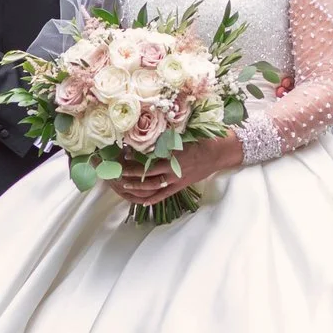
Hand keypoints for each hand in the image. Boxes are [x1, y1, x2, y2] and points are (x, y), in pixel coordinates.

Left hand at [109, 134, 243, 206]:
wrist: (219, 153)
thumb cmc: (201, 139)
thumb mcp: (183, 133)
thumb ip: (165, 136)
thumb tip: (146, 132)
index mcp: (172, 155)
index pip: (147, 159)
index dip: (132, 159)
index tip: (119, 154)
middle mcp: (172, 170)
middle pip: (144, 176)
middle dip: (128, 174)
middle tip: (113, 171)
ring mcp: (175, 181)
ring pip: (150, 188)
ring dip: (134, 188)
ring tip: (120, 185)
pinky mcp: (178, 187)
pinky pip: (161, 196)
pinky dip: (148, 200)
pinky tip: (138, 200)